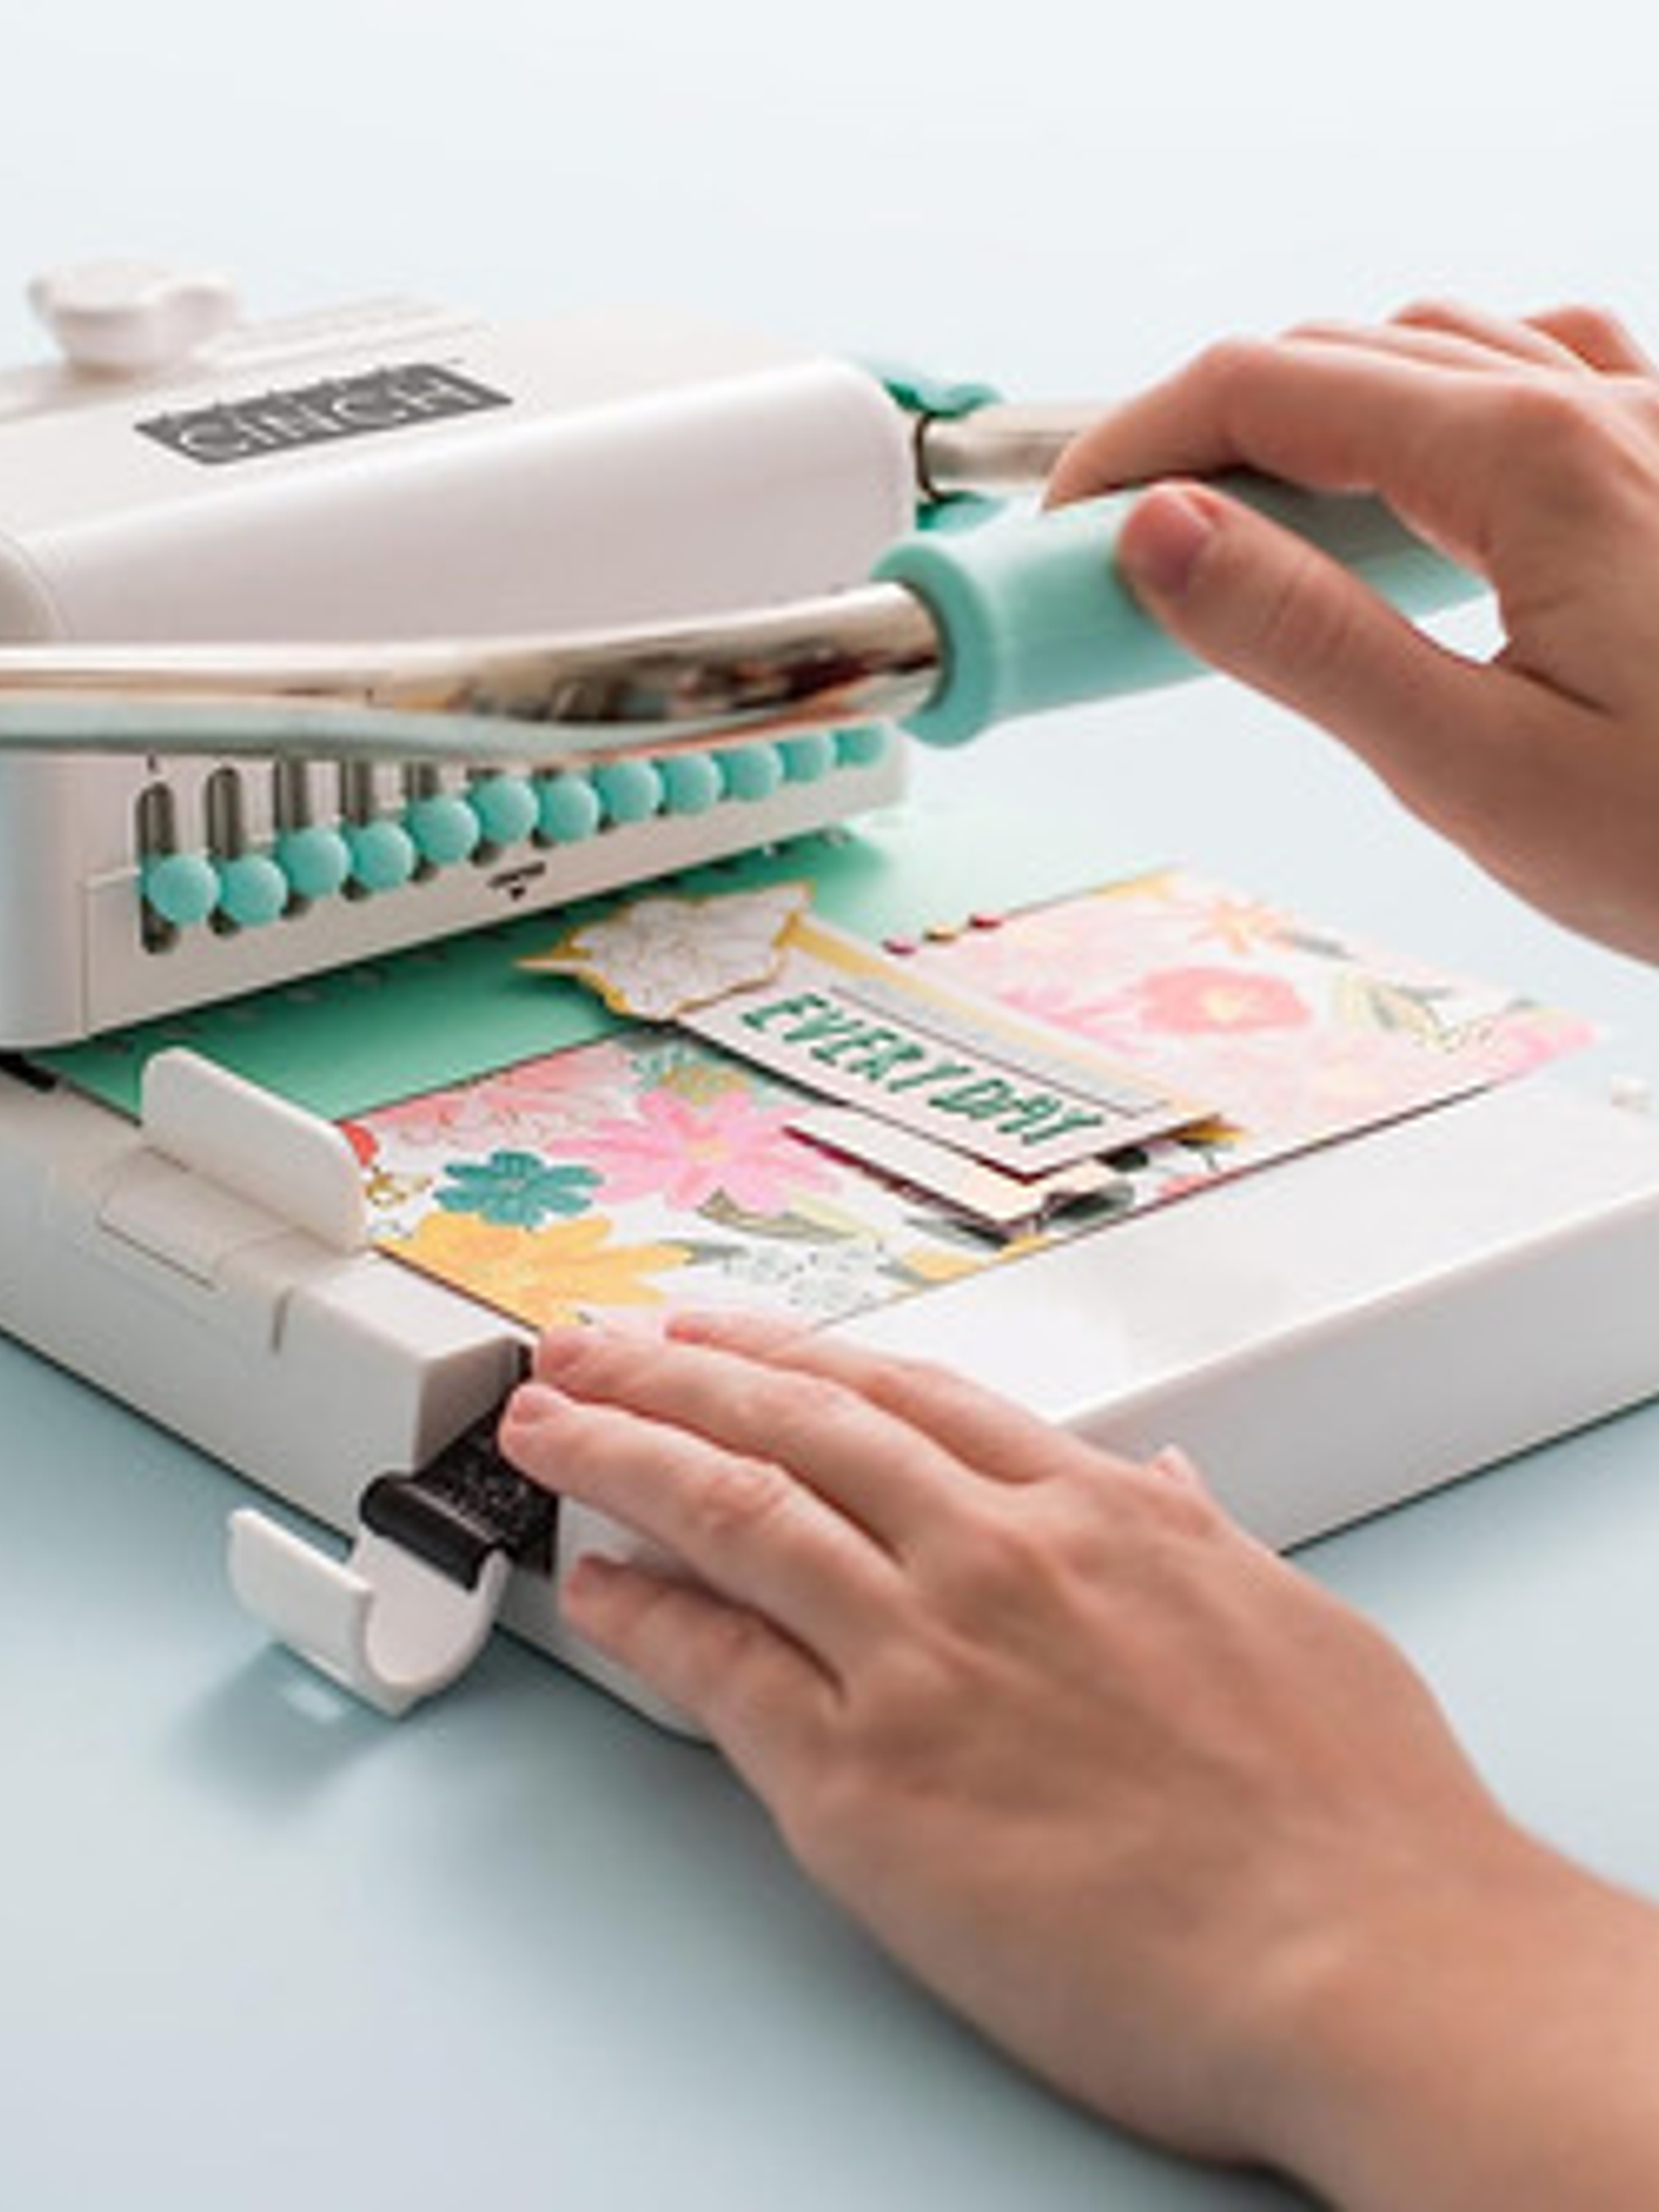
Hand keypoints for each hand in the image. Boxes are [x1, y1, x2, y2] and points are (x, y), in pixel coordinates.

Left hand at [495, 1314, 1600, 2198]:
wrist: (1366, 1965)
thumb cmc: (1358, 1817)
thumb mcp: (1294, 1616)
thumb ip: (1199, 1534)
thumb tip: (1159, 1474)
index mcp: (1094, 1511)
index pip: (903, 1393)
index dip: (790, 1355)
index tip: (718, 1334)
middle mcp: (992, 1556)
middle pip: (793, 1425)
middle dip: (670, 1374)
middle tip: (585, 1344)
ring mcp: (920, 1659)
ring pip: (733, 1512)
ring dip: (621, 1454)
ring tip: (546, 1426)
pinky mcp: (866, 1786)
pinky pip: (721, 1671)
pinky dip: (645, 1616)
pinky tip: (595, 1585)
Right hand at [1049, 302, 1658, 963]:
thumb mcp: (1478, 770)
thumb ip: (1309, 641)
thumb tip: (1159, 535)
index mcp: (1529, 460)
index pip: (1265, 389)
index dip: (1131, 443)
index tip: (1059, 529)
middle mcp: (1596, 404)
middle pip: (1336, 356)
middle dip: (1197, 433)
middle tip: (1120, 552)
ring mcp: (1652, 421)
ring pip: (1433, 352)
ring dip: (1306, 413)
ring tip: (1240, 528)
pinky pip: (1532, 373)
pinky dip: (1427, 408)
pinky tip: (1413, 485)